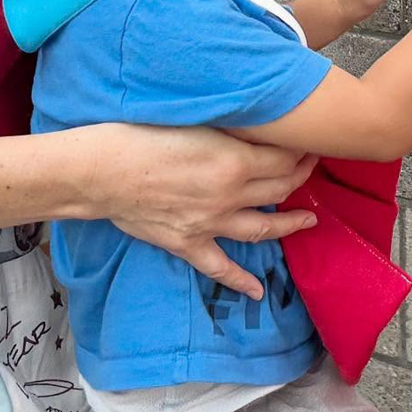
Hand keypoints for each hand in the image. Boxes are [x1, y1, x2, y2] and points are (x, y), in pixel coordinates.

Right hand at [75, 124, 318, 298]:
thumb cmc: (142, 134)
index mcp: (235, 162)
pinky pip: (220, 267)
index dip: (301, 149)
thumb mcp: (197, 120)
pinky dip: (240, 280)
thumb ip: (232, 129)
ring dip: (290, 225)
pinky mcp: (188, 243)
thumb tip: (258, 127)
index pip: (284, 158)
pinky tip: (258, 290)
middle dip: (301, 176)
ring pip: (263, 229)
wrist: (99, 171)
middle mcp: (230, 196)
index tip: (308, 141)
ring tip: (310, 220)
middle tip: (312, 166)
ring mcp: (210, 224)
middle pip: (281, 189)